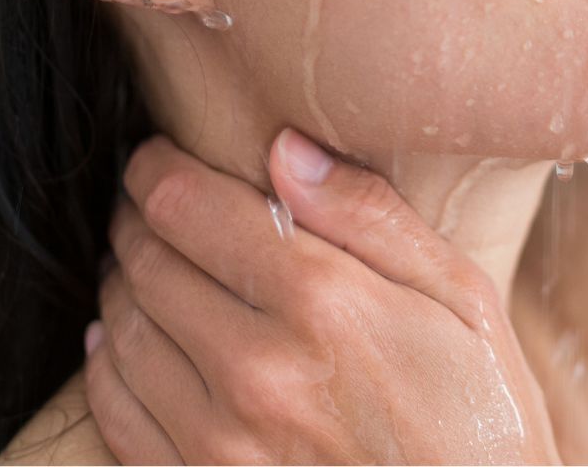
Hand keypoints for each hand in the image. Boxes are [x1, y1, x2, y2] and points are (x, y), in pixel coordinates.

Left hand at [83, 128, 561, 464]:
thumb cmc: (479, 417)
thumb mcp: (461, 298)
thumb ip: (369, 215)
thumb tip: (285, 150)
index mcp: (321, 301)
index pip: (185, 205)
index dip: (156, 168)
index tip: (159, 157)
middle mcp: (258, 370)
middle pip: (146, 259)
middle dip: (137, 217)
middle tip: (150, 203)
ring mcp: (222, 444)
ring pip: (124, 328)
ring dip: (121, 281)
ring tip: (143, 261)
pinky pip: (115, 414)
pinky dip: (108, 364)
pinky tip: (124, 339)